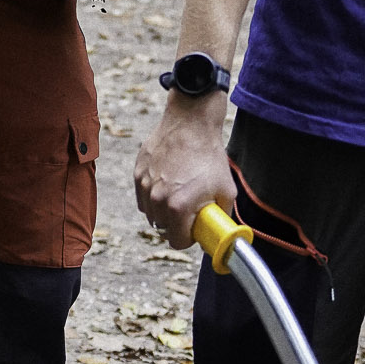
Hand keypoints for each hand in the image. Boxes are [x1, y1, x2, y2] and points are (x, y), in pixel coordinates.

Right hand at [134, 100, 234, 248]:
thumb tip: (221, 232)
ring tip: (179, 191)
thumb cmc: (209, 155)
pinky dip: (153, 194)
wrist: (191, 122)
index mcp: (177, 207)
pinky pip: (143, 195)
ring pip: (151, 212)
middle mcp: (156, 199)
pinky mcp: (138, 172)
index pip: (177, 242)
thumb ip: (222, 216)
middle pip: (163, 228)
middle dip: (176, 223)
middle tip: (190, 207)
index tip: (194, 228)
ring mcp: (144, 184)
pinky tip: (168, 180)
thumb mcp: (226, 190)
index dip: (189, 238)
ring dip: (163, 209)